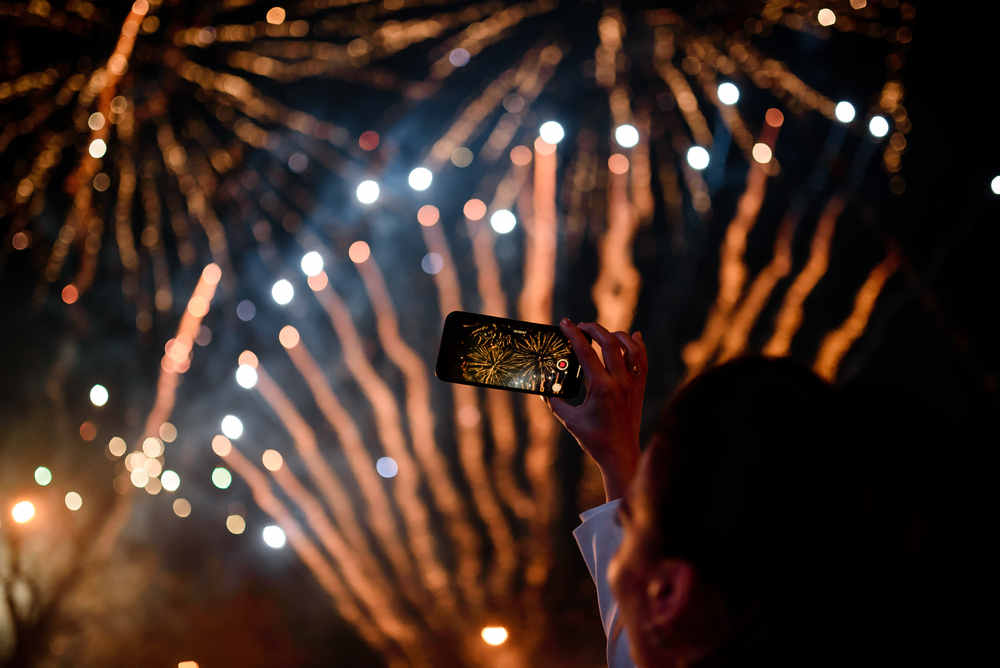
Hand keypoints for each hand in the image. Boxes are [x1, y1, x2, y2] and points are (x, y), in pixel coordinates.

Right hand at [547, 319, 645, 501]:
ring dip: (615, 335)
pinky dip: (637, 345)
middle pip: (609, 343)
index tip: (566, 323)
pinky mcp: (639, 387)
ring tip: (602, 334)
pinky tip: (633, 336)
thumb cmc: (594, 439)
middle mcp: (620, 382)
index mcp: (602, 388)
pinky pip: (642, 360)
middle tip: (581, 327)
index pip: (586, 353)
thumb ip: (555, 402)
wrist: (620, 454)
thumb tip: (543, 389)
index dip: (574, 335)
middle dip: (593, 329)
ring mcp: (632, 383)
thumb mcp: (570, 420)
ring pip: (629, 347)